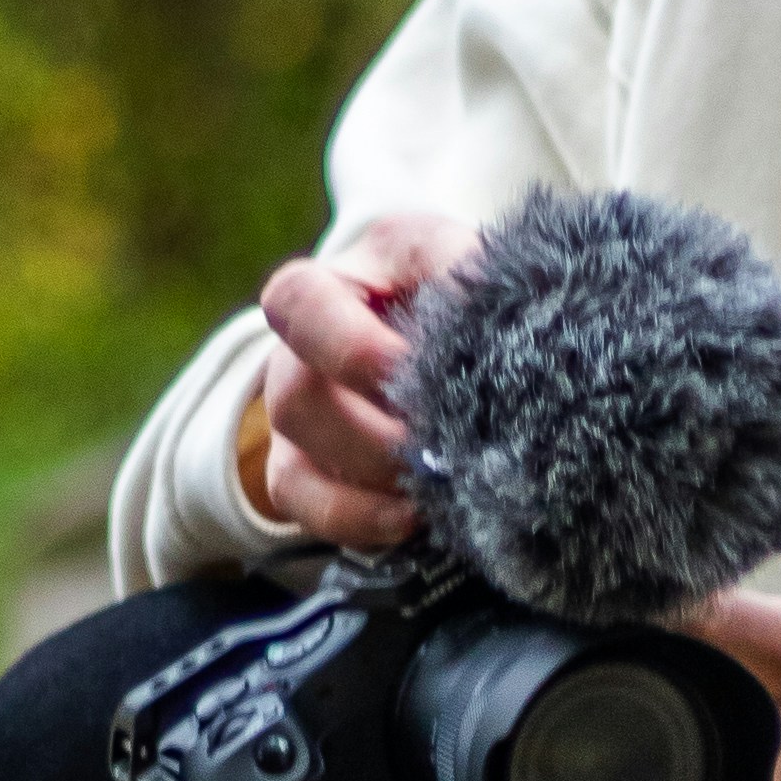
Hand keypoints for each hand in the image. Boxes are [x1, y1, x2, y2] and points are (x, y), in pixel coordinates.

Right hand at [246, 206, 479, 550]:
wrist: (469, 335)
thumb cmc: (466, 291)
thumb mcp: (472, 262)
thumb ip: (470, 275)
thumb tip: (485, 315)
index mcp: (338, 281)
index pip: (297, 303)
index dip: (349, 348)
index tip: (409, 373)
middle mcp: (300, 347)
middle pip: (295, 396)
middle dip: (375, 434)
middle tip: (443, 447)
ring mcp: (297, 409)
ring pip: (295, 456)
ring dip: (375, 475)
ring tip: (439, 480)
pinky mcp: (302, 464)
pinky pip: (300, 502)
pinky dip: (358, 518)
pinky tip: (415, 516)